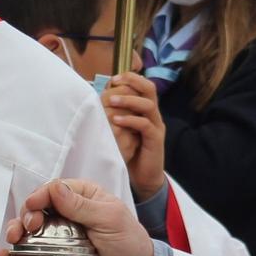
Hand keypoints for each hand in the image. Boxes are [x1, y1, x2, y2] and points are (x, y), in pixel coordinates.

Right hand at [0, 178, 155, 255]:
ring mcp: (56, 238)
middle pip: (35, 209)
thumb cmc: (128, 242)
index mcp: (82, 197)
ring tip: (14, 240)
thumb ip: (81, 206)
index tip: (34, 205)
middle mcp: (65, 215)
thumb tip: (54, 188)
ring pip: (28, 232)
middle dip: (27, 216)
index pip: (54, 190)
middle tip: (30, 227)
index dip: (41, 196)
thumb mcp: (110, 218)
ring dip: (16, 233)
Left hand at [103, 73, 166, 201]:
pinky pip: (146, 125)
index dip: (130, 78)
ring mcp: (157, 126)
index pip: (144, 85)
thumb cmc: (131, 152)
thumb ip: (116, 114)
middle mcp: (154, 115)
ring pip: (148, 105)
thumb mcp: (122, 129)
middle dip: (132, 82)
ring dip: (129, 100)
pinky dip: (131, 120)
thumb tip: (98, 100)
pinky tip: (117, 121)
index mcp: (147, 110)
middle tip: (114, 83)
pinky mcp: (155, 140)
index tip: (112, 79)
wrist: (144, 177)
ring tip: (112, 101)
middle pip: (150, 89)